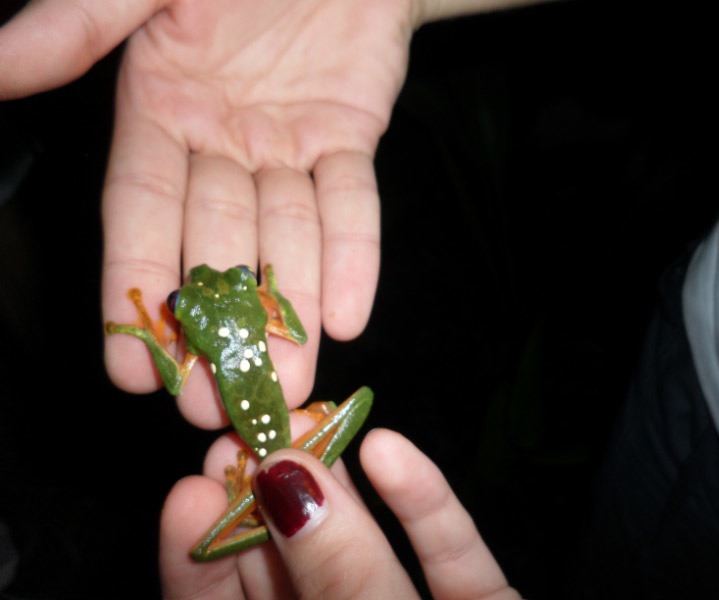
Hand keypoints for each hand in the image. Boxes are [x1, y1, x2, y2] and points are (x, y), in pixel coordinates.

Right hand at [0, 0, 412, 421]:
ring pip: (287, 237)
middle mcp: (221, 142)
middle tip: (222, 403)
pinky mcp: (350, 137)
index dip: (135, 290)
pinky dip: (354, 253)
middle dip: (220, 326)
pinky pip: (352, 202)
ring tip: (294, 380)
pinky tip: (347, 315)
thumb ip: (75, 28)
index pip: (140, 215)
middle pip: (217, 246)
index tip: (130, 370)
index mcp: (160, 112)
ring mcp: (289, 145)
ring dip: (291, 311)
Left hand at [160, 428, 520, 598]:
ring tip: (307, 424)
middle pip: (294, 571)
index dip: (199, 564)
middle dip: (272, 501)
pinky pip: (452, 556)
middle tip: (251, 432)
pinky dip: (426, 506)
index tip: (188, 493)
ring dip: (340, 488)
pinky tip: (390, 449)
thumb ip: (337, 584)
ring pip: (369, 554)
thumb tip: (286, 483)